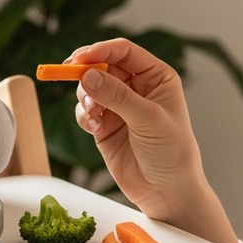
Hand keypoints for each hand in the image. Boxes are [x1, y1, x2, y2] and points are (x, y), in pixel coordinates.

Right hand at [69, 39, 207, 220]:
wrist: (166, 192)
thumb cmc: (172, 153)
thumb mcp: (149, 120)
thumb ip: (118, 97)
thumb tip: (88, 76)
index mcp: (156, 77)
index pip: (123, 51)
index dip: (100, 50)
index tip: (79, 59)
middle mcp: (137, 87)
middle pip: (101, 65)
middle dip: (86, 74)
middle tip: (71, 77)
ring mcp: (119, 106)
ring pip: (89, 87)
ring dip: (86, 97)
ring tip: (94, 115)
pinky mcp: (104, 125)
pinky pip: (85, 110)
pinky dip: (85, 117)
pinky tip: (96, 129)